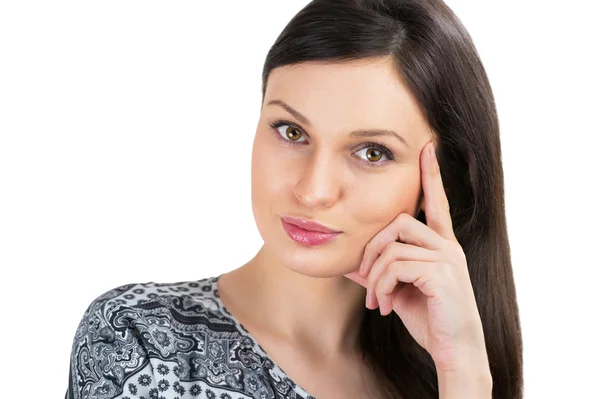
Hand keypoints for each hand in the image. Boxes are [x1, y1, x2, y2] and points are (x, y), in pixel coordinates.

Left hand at [344, 140, 489, 373]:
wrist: (453, 351)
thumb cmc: (429, 318)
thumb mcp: (397, 291)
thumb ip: (378, 272)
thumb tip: (347, 263)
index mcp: (440, 244)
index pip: (436, 201)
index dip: (431, 174)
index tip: (427, 146)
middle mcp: (447, 245)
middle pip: (398, 220)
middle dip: (372, 246)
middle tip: (363, 276)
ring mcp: (447, 258)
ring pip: (393, 244)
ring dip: (374, 274)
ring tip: (374, 299)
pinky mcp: (442, 273)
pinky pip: (395, 265)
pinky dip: (380, 286)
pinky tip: (383, 306)